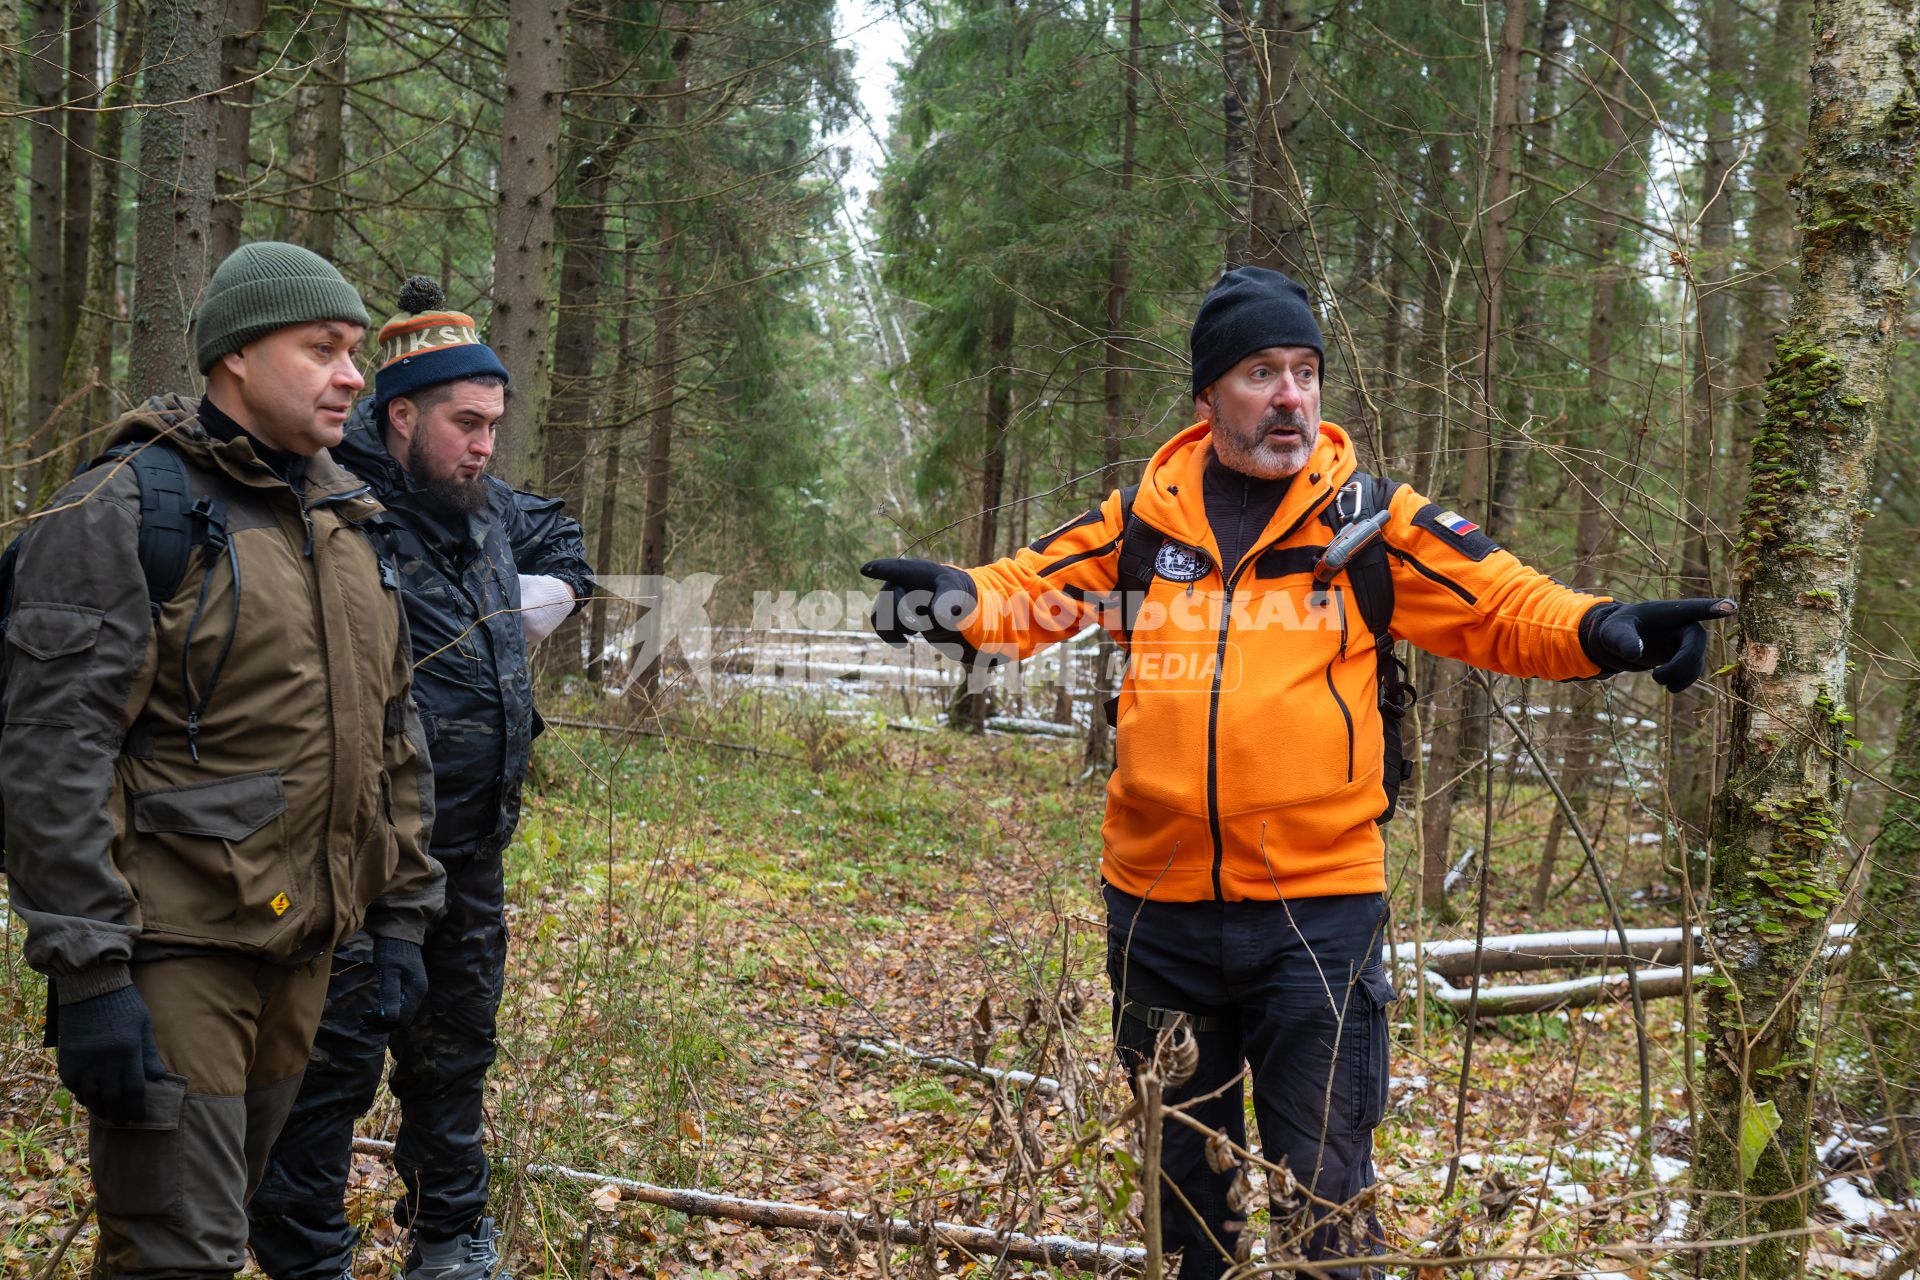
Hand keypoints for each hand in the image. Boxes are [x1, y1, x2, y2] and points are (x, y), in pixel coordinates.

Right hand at [57, 985, 166, 1124]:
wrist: (90, 988)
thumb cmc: (123, 1004)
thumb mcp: (143, 1025)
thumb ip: (149, 1053)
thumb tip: (158, 1077)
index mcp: (127, 1053)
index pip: (134, 1090)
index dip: (137, 1106)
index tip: (140, 1116)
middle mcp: (104, 1062)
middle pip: (112, 1097)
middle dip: (120, 1113)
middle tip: (125, 1122)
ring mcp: (83, 1063)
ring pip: (91, 1095)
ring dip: (100, 1108)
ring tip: (108, 1115)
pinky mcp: (67, 1060)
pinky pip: (74, 1086)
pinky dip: (83, 1095)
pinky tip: (90, 1099)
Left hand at [361, 937, 426, 1031]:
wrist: (398, 935)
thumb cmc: (392, 951)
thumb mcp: (388, 971)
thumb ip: (389, 994)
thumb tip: (389, 1018)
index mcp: (416, 991)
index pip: (402, 1018)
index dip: (382, 1023)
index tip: (364, 1019)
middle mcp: (418, 994)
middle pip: (401, 1020)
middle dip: (381, 1024)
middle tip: (361, 1023)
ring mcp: (415, 991)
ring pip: (400, 1015)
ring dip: (382, 1021)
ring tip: (364, 1021)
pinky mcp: (408, 987)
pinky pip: (399, 1007)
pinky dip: (386, 1013)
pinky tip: (373, 1012)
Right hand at [859, 558, 978, 647]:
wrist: (943, 600)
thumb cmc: (949, 590)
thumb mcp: (954, 591)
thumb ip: (948, 599)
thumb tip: (939, 616)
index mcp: (911, 570)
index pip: (893, 568)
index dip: (879, 569)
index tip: (865, 570)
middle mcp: (894, 580)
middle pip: (889, 600)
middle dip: (906, 616)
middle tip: (924, 625)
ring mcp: (887, 596)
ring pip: (881, 615)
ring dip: (899, 627)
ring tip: (915, 631)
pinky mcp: (885, 610)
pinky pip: (879, 624)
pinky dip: (890, 636)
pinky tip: (903, 642)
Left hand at [1583, 597, 1736, 692]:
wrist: (1620, 642)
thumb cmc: (1617, 629)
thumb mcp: (1612, 631)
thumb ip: (1622, 639)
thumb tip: (1635, 653)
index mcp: (1668, 612)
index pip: (1694, 609)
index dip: (1713, 608)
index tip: (1730, 607)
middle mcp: (1684, 624)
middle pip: (1697, 642)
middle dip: (1682, 663)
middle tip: (1657, 678)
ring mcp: (1687, 641)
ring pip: (1696, 661)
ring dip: (1681, 676)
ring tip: (1656, 679)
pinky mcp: (1685, 656)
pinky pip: (1693, 671)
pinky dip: (1683, 681)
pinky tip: (1670, 686)